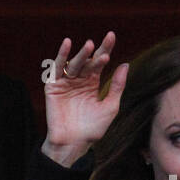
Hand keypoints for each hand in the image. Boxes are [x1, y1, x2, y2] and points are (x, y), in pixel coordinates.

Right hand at [41, 31, 128, 166]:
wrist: (73, 144)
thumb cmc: (93, 128)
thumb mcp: (110, 107)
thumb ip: (117, 86)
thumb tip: (126, 65)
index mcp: (92, 83)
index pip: (99, 62)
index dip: (105, 48)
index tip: (111, 35)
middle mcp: (79, 80)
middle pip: (87, 60)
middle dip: (94, 51)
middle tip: (101, 42)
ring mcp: (65, 82)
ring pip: (74, 63)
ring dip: (81, 54)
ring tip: (89, 46)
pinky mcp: (53, 86)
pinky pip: (57, 69)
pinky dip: (61, 56)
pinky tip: (67, 45)